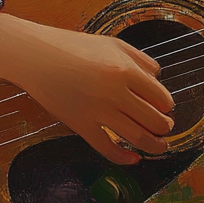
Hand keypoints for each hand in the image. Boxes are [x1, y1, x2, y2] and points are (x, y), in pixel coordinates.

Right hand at [0, 14, 174, 164]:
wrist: (36, 56)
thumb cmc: (74, 46)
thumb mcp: (114, 43)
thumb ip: (140, 59)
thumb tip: (158, 78)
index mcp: (125, 70)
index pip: (160, 96)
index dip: (167, 106)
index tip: (166, 109)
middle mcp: (115, 92)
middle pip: (153, 119)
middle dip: (164, 127)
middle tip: (166, 128)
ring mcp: (98, 111)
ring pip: (136, 137)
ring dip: (154, 145)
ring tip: (160, 146)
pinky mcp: (80, 125)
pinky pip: (107, 148)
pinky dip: (124, 158)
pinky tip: (133, 158)